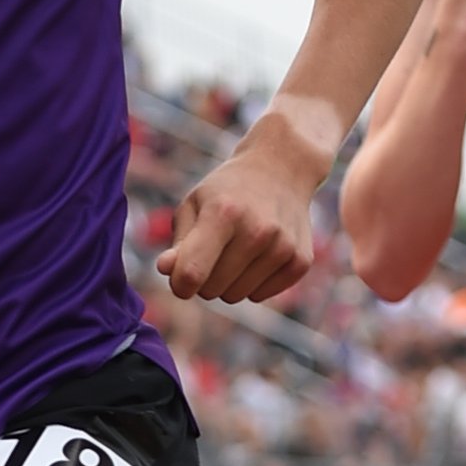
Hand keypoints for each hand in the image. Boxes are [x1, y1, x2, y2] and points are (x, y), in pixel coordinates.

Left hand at [159, 112, 326, 304]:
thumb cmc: (227, 192)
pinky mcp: (300, 260)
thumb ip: (179, 243)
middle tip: (214, 251)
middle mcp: (257, 231)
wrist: (281, 169)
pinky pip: (261, 296)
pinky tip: (258, 255)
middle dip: (205, 278)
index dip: (180, 283)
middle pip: (211, 290)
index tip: (180, 275)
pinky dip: (254, 283)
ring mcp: (282, 247)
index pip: (192, 274)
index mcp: (223, 213)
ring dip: (229, 281)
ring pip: (236, 296)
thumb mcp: (195, 205)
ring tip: (237, 249)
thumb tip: (165, 269)